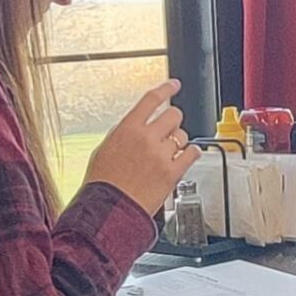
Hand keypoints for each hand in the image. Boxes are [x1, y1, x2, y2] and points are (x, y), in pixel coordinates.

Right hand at [83, 79, 201, 214]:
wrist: (109, 211)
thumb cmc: (103, 184)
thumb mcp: (105, 149)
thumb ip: (123, 133)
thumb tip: (136, 125)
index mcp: (128, 128)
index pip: (152, 99)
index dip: (166, 88)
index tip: (174, 85)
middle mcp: (147, 138)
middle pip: (173, 115)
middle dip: (172, 121)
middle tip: (168, 130)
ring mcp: (161, 155)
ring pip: (183, 135)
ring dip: (178, 141)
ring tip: (169, 152)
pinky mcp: (172, 173)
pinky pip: (192, 154)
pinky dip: (192, 154)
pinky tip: (188, 156)